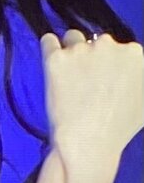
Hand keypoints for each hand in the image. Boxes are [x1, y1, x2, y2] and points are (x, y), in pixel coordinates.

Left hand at [39, 30, 143, 176]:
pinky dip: (49, 48)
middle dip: (91, 58)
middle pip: (96, 42)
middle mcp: (109, 45)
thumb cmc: (120, 128)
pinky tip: (52, 64)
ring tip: (68, 77)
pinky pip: (48, 41)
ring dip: (70, 52)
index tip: (104, 81)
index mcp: (135, 53)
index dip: (110, 65)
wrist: (88, 143)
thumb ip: (142, 78)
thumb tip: (136, 73)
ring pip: (72, 38)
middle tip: (86, 84)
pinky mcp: (55, 58)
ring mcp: (81, 50)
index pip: (119, 49)